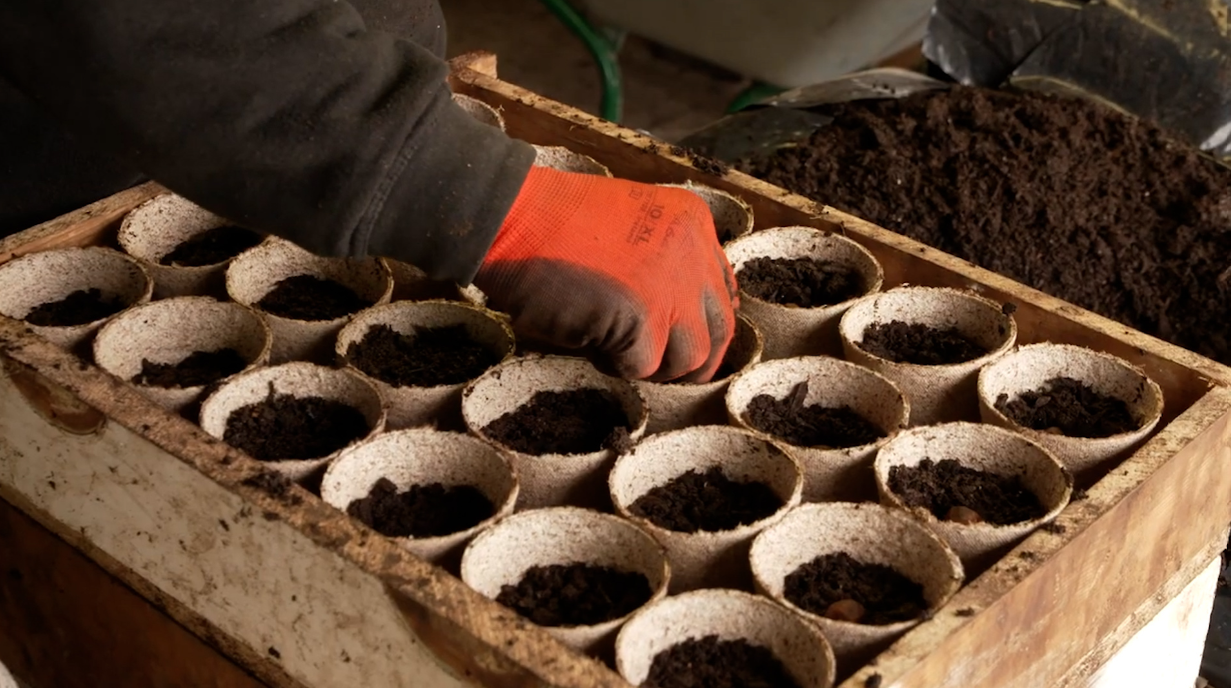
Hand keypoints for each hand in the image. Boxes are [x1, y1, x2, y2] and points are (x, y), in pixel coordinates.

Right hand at [473, 165, 737, 381]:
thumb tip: (678, 316)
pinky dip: (617, 366)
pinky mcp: (643, 317)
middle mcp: (693, 251)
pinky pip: (644, 365)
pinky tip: (593, 348)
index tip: (678, 337)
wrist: (511, 214)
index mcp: (692, 222)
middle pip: (720, 329)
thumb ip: (662, 258)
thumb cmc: (551, 221)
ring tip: (617, 353)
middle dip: (692, 360)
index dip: (701, 321)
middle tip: (660, 370)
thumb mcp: (628, 224)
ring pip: (691, 357)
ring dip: (655, 366)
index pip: (722, 289)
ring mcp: (672, 286)